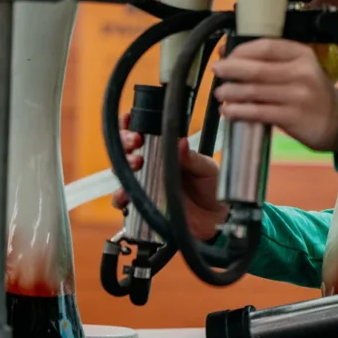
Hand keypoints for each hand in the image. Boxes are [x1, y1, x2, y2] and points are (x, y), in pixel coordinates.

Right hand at [110, 113, 226, 239]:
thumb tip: (181, 141)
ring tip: (137, 162)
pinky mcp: (143, 207)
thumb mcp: (208, 169)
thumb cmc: (212, 189)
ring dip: (122, 166)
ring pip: (120, 173)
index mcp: (165, 152)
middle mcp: (150, 167)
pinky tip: (127, 193)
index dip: (131, 124)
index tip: (130, 119)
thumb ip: (193, 158)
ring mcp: (145, 186)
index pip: (142, 133)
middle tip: (136, 141)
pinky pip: (123, 202)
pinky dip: (120, 197)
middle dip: (125, 141)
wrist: (217, 219)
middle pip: (125, 150)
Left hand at [211, 38, 337, 151]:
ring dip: (231, 92)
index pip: (266, 46)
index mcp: (302, 55)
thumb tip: (232, 56)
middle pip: (257, 68)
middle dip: (231, 69)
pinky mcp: (292, 117)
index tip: (227, 55)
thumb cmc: (315, 94)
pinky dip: (239, 111)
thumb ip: (274, 63)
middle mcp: (301, 72)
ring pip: (254, 91)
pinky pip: (258, 112)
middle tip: (217, 71)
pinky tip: (229, 111)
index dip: (241, 50)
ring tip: (220, 93)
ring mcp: (297, 95)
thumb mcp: (302, 70)